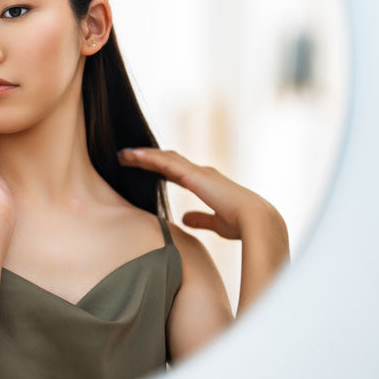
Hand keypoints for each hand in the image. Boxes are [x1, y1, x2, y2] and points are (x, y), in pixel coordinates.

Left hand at [117, 147, 285, 239]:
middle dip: (147, 158)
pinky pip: (165, 163)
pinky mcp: (193, 175)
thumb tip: (185, 219)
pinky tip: (133, 156)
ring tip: (123, 154)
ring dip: (142, 155)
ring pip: (164, 158)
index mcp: (205, 183)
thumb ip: (201, 219)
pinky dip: (148, 158)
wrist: (256, 220)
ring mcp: (197, 172)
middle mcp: (200, 173)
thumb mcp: (216, 222)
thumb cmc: (241, 224)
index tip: (142, 168)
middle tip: (126, 157)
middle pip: (167, 161)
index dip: (158, 168)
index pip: (176, 172)